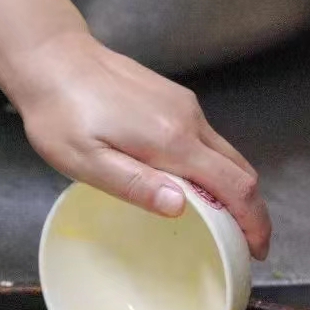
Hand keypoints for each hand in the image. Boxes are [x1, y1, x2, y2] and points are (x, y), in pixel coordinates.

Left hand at [4, 32, 271, 259]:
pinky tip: (196, 187)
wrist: (52, 58)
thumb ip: (135, 185)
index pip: (234, 186)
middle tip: (245, 246)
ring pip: (226, 154)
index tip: (258, 251)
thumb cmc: (60, 115)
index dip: (253, 222)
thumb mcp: (86, 161)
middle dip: (251, 210)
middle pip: (241, 170)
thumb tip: (180, 208)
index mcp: (172, 140)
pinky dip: (216, 169)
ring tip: (223, 224)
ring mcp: (184, 106)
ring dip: (234, 190)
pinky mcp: (175, 98)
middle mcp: (188, 120)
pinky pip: (209, 140)